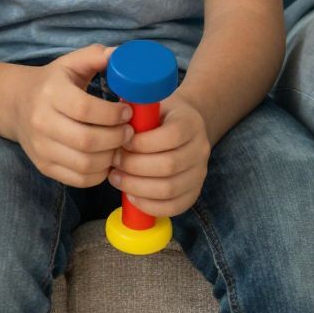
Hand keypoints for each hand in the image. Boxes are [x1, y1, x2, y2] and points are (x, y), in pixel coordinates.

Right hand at [9, 44, 132, 188]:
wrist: (17, 105)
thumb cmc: (54, 82)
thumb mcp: (71, 63)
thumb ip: (96, 56)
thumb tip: (122, 55)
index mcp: (51, 93)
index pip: (85, 108)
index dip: (112, 114)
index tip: (128, 111)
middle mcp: (41, 122)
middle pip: (87, 141)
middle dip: (116, 138)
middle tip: (129, 131)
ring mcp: (41, 148)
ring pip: (84, 164)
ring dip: (110, 157)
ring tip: (120, 145)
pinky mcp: (44, 167)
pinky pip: (78, 180)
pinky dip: (99, 174)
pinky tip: (106, 158)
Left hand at [109, 94, 208, 218]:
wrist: (182, 129)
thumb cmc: (158, 117)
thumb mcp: (150, 105)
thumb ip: (135, 111)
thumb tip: (113, 124)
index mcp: (191, 123)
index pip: (171, 136)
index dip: (142, 143)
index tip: (121, 142)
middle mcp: (200, 149)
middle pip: (169, 165)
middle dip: (134, 166)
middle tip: (113, 162)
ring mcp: (199, 174)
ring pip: (169, 189)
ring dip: (136, 186)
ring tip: (116, 178)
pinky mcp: (193, 193)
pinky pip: (172, 207)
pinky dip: (148, 205)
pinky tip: (130, 195)